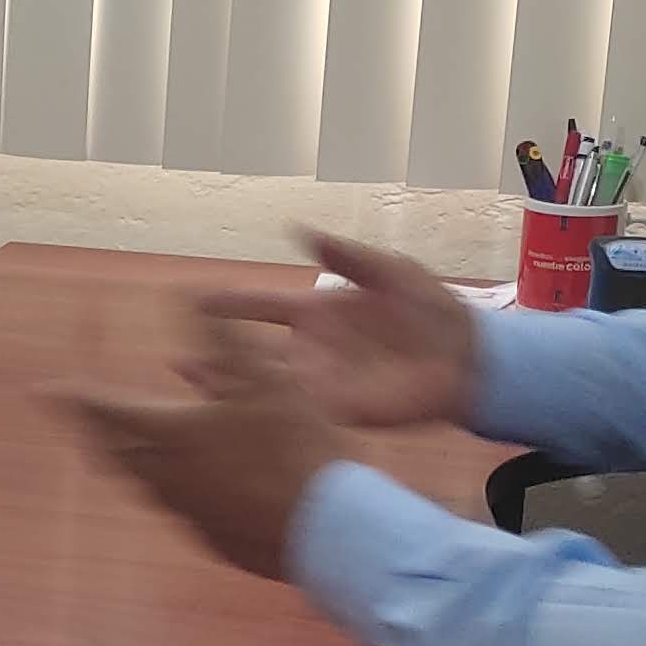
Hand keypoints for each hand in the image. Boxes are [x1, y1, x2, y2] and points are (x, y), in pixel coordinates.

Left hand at [54, 362, 355, 580]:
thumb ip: (222, 335)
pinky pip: (174, 506)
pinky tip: (184, 483)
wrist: (325, 530)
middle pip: (113, 452)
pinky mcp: (209, 537)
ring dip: (125, 459)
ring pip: (140, 482)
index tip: (44, 391)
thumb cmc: (296, 448)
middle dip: (91, 431)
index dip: (73, 398)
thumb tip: (188, 290)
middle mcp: (166, 476)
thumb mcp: (267, 377)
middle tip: (76, 420)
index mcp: (171, 432)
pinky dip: (166, 484)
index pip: (105, 410)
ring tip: (120, 448)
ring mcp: (185, 511)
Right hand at [189, 231, 480, 428]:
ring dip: (231, 388)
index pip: (265, 307)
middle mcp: (314, 348)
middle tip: (177, 356)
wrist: (467, 358)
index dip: (233, 303)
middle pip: (253, 351)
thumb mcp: (390, 271)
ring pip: (265, 386)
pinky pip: (295, 411)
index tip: (197, 296)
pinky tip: (239, 415)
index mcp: (320, 313)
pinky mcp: (339, 410)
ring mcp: (323, 381)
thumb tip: (301, 230)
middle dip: (216, 353)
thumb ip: (346, 254)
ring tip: (194, 385)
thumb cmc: (433, 310)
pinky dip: (267, 412)